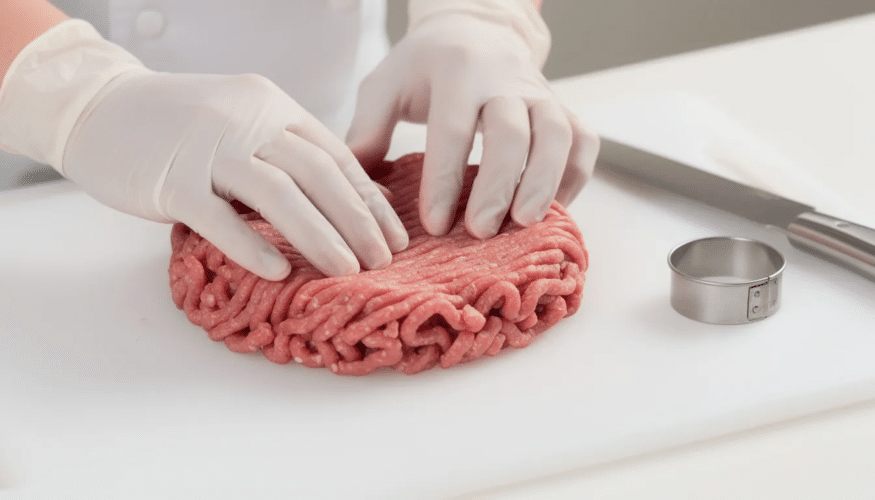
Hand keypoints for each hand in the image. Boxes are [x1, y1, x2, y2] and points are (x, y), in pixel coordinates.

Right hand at [0, 20, 407, 280]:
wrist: (97, 106)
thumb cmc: (178, 125)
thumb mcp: (242, 121)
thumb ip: (284, 152)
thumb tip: (337, 199)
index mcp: (272, 108)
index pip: (336, 156)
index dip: (369, 200)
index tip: (394, 237)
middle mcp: (248, 122)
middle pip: (318, 175)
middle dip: (357, 222)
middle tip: (381, 262)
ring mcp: (209, 150)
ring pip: (278, 194)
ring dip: (319, 236)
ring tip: (347, 271)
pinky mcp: (171, 181)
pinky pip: (219, 217)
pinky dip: (251, 245)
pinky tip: (278, 271)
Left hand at [347, 9, 598, 238]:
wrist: (474, 30)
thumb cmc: (424, 68)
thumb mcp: (385, 86)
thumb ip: (367, 134)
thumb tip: (364, 195)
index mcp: (456, 72)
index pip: (452, 129)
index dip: (444, 179)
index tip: (434, 224)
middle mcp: (504, 80)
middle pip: (511, 132)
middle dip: (497, 184)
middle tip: (479, 230)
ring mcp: (540, 93)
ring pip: (557, 134)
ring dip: (544, 181)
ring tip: (525, 223)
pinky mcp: (563, 108)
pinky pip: (584, 141)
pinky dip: (576, 176)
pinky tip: (554, 209)